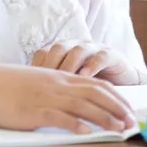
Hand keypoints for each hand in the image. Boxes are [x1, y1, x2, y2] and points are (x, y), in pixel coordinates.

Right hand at [0, 63, 135, 133]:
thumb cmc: (7, 84)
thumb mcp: (38, 81)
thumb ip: (56, 88)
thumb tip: (72, 102)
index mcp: (60, 76)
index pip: (96, 84)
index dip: (116, 96)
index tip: (129, 107)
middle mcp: (58, 84)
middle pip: (96, 94)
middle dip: (117, 107)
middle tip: (131, 121)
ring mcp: (47, 97)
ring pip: (83, 105)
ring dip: (104, 117)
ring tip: (119, 128)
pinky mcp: (33, 111)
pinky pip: (60, 117)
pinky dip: (76, 125)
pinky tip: (88, 133)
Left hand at [32, 41, 146, 85]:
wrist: (121, 80)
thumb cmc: (88, 85)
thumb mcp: (68, 85)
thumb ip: (51, 87)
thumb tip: (24, 99)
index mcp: (62, 52)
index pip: (44, 53)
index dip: (36, 66)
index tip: (28, 82)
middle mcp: (76, 46)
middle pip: (59, 48)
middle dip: (51, 63)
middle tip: (44, 81)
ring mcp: (94, 49)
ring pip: (79, 50)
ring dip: (71, 65)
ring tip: (65, 79)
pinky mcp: (111, 54)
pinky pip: (100, 57)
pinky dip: (92, 66)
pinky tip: (86, 77)